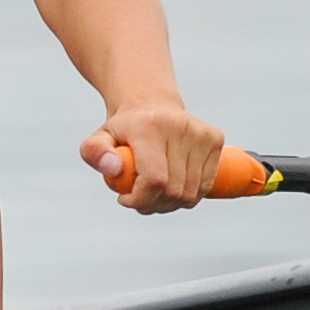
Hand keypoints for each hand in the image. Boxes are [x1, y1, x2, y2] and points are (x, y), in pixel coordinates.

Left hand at [80, 103, 225, 212]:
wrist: (151, 103)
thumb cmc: (123, 129)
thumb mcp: (99, 139)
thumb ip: (94, 153)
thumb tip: (112, 168)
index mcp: (150, 127)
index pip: (155, 179)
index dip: (141, 200)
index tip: (125, 199)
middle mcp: (180, 126)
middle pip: (174, 191)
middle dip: (153, 205)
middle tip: (139, 200)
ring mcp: (201, 132)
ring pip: (191, 193)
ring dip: (171, 204)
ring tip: (154, 193)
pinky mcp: (215, 138)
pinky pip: (205, 186)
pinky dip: (188, 195)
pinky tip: (172, 186)